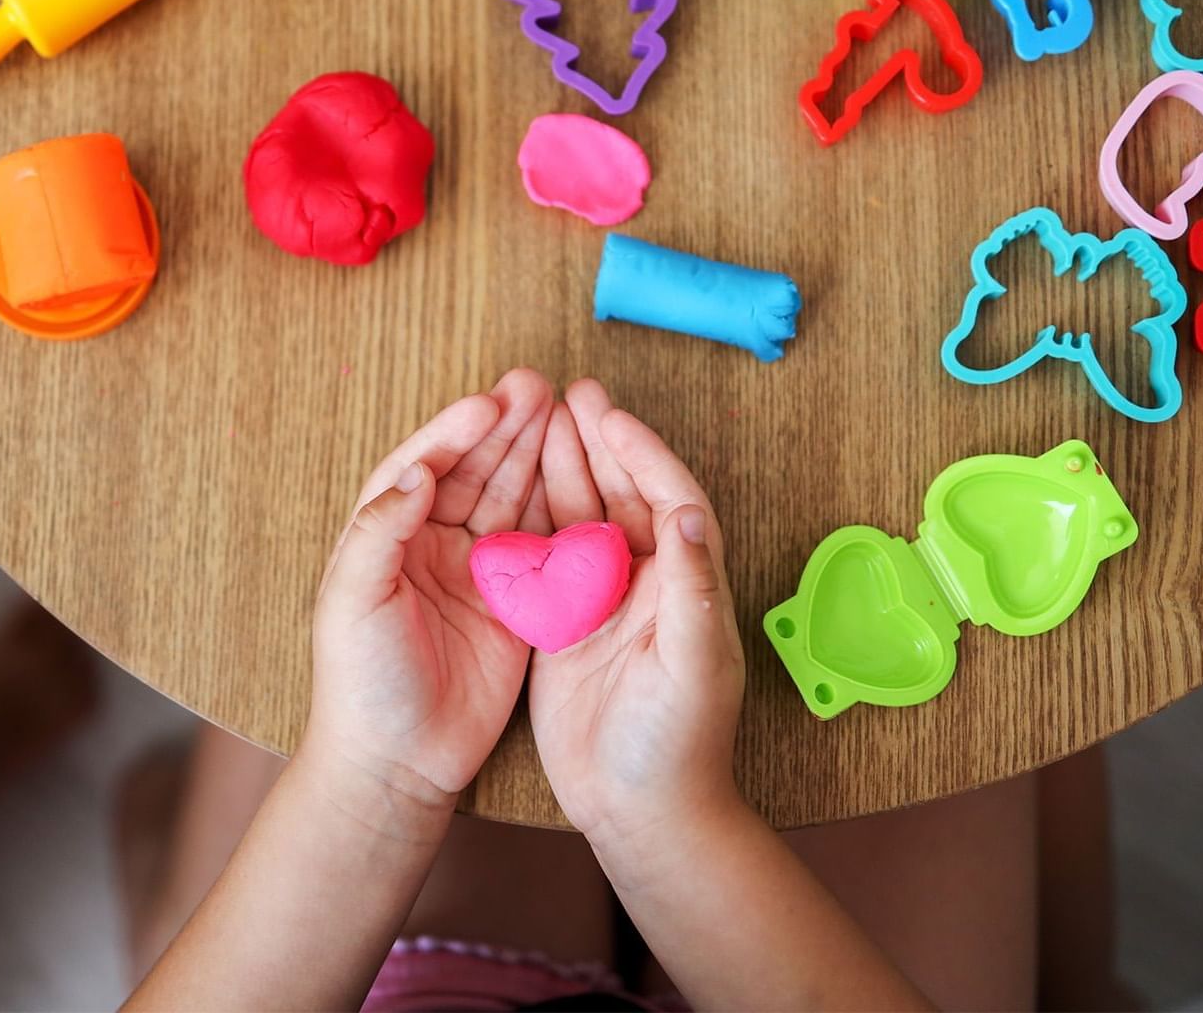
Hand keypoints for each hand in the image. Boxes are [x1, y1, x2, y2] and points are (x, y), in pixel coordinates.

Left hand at [305, 368, 552, 821]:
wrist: (396, 762)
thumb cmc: (360, 682)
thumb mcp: (353, 601)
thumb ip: (381, 531)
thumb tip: (418, 471)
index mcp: (386, 537)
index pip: (423, 467)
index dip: (455, 433)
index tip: (488, 405)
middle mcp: (431, 545)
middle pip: (472, 471)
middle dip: (504, 429)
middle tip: (537, 385)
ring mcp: (476, 573)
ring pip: (508, 498)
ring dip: (533, 455)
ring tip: (563, 410)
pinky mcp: (514, 605)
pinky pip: (540, 546)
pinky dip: (559, 509)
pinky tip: (581, 474)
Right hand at [529, 379, 745, 860]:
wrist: (638, 809)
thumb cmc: (678, 742)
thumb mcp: (693, 663)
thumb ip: (694, 587)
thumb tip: (691, 513)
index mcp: (686, 582)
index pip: (668, 498)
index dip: (641, 452)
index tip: (608, 414)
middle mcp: (648, 582)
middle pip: (622, 494)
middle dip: (598, 443)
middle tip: (569, 393)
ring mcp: (604, 601)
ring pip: (582, 517)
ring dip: (564, 468)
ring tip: (538, 420)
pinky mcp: (565, 624)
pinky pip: (548, 555)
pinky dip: (532, 517)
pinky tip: (508, 486)